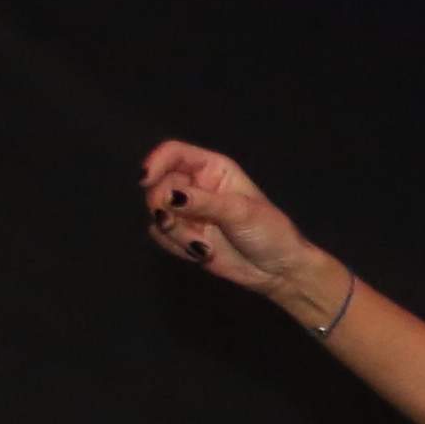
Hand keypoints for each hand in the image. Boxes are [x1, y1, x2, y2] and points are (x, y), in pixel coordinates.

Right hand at [141, 141, 336, 317]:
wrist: (278, 270)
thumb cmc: (270, 232)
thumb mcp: (240, 212)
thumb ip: (203, 202)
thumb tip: (168, 195)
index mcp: (212, 168)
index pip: (174, 153)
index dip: (156, 162)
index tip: (146, 180)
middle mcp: (195, 185)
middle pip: (158, 184)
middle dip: (164, 206)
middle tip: (174, 222)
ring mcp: (187, 211)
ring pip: (157, 212)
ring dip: (175, 232)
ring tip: (203, 246)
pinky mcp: (183, 234)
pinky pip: (159, 235)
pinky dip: (176, 246)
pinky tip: (202, 253)